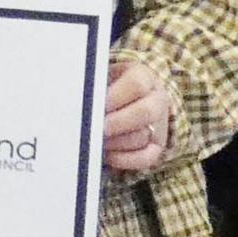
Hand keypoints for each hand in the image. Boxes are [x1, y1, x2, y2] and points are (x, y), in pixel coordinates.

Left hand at [103, 55, 178, 171]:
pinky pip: (146, 158)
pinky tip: (108, 155)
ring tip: (96, 141)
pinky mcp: (157, 145)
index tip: (94, 107)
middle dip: (116, 123)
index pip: (137, 84)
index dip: (114, 97)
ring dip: (116, 142)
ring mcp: (160, 123)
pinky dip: (125, 160)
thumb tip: (77, 100)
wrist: (128, 99)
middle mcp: (157, 99)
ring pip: (143, 136)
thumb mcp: (103, 77)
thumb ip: (94, 87)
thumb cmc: (109, 88)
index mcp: (144, 77)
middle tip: (94, 129)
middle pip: (146, 112)